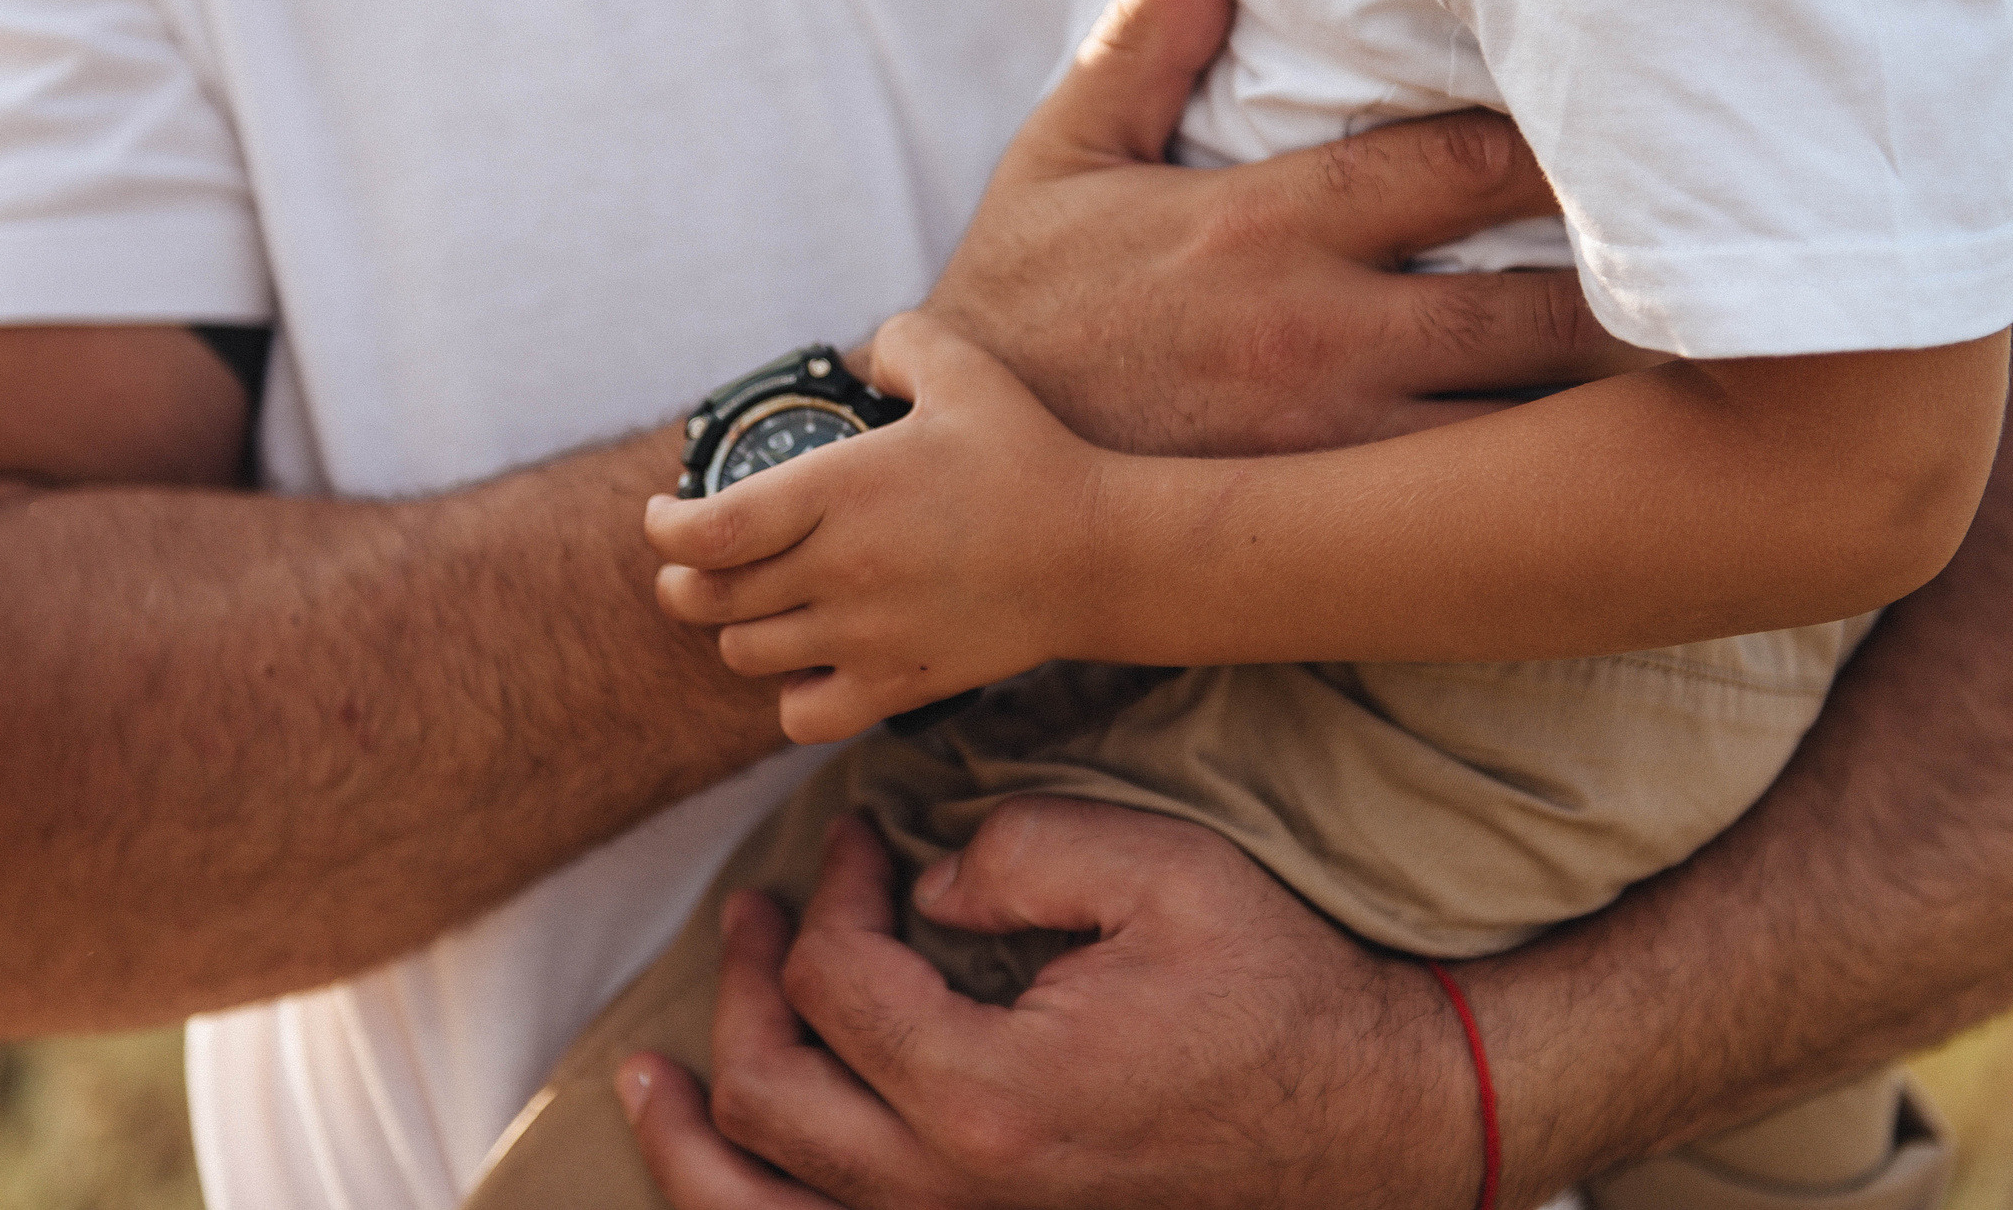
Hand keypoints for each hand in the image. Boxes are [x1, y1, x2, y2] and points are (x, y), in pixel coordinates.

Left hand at [617, 803, 1483, 1209]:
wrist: (1367, 1118)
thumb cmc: (1273, 989)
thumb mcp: (1165, 873)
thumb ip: (1024, 851)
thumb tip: (925, 881)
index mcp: (989, 1092)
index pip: (839, 981)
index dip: (830, 889)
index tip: (859, 838)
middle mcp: (956, 1191)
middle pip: (772, 1094)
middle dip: (748, 983)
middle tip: (758, 909)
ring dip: (689, 1137)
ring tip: (644, 1075)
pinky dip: (754, 1204)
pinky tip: (732, 1160)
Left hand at [646, 314, 1103, 742]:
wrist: (1099, 553)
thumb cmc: (1030, 459)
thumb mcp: (965, 372)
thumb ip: (901, 344)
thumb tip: (870, 354)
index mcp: (837, 492)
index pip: (705, 531)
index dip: (664, 528)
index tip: (667, 515)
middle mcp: (837, 569)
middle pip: (707, 599)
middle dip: (683, 582)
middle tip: (695, 565)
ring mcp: (863, 635)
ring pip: (745, 653)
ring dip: (737, 629)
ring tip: (756, 607)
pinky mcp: (896, 685)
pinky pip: (802, 714)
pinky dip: (790, 694)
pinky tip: (809, 663)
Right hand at [929, 0, 1645, 457]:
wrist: (946, 469)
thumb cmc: (1019, 301)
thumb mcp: (1065, 151)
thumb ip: (1152, 29)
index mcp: (1269, 223)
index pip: (1465, 163)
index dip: (1575, 140)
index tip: (1653, 111)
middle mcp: (1320, 333)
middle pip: (1539, 303)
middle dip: (1640, 280)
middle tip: (1729, 248)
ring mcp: (1331, 442)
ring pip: (1523, 426)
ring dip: (1615, 400)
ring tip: (1716, 371)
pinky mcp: (1326, 522)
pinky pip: (1467, 512)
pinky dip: (1544, 489)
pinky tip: (1616, 477)